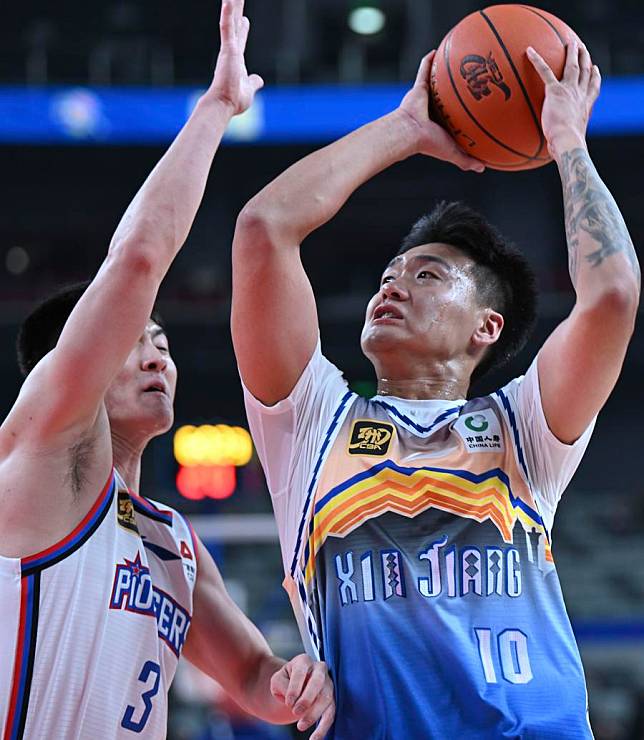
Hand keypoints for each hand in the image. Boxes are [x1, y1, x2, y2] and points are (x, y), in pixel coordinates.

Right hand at [207, 0, 263, 114]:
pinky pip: (227, 27)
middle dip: (237, 9)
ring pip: (230, 20)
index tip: (244, 18)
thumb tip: (259, 80)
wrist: (223, 105)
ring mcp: (229, 48)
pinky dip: (227, 14)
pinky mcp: (227, 49)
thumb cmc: (234, 100)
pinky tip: (228, 1)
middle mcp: (231, 51)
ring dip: (232, 4)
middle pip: (234, 24)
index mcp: (236, 60)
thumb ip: (254, 83)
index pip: (240, 39)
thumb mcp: (249, 90)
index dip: (242, 28)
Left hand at [270, 654, 334, 738]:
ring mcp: (328, 683)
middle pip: (318, 682)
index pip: (301, 671)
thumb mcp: (278, 680)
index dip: (295, 687)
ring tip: (300, 726)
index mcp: (304, 661)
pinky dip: (323, 728)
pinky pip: (331, 713)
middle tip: (295, 712)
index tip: (288, 702)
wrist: (293, 687)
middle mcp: (319, 669)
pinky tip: (315, 739)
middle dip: (307, 699)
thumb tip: (292, 698)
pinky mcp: (332, 699)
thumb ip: (282, 685)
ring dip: (314, 714)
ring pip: (327, 698)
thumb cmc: (285, 681)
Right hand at [398, 51, 484, 172]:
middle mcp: (435, 109)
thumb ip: (467, 161)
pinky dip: (428, 62)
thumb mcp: (453, 153)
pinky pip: (423, 71)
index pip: (457, 115)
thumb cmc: (429, 144)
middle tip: (474, 75)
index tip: (481, 101)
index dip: (467, 109)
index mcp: (443, 123)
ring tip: (458, 58)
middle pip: (449, 96)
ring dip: (444, 71)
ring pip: (438, 82)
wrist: (410, 133)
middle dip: (459, 88)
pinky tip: (437, 50)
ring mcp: (426, 98)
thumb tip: (484, 168)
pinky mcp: (418, 88)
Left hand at [527, 42, 600, 157]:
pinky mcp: (555, 91)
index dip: (595, 77)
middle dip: (585, 58)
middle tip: (582, 48)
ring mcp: (569, 90)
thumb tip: (550, 154)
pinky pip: (545, 71)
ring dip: (572, 53)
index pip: (593, 88)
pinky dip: (537, 60)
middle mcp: (580, 95)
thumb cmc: (566, 147)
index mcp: (585, 106)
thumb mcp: (566, 142)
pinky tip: (529, 51)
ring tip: (569, 43)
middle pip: (585, 72)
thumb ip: (559, 141)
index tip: (595, 69)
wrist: (567, 141)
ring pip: (572, 66)